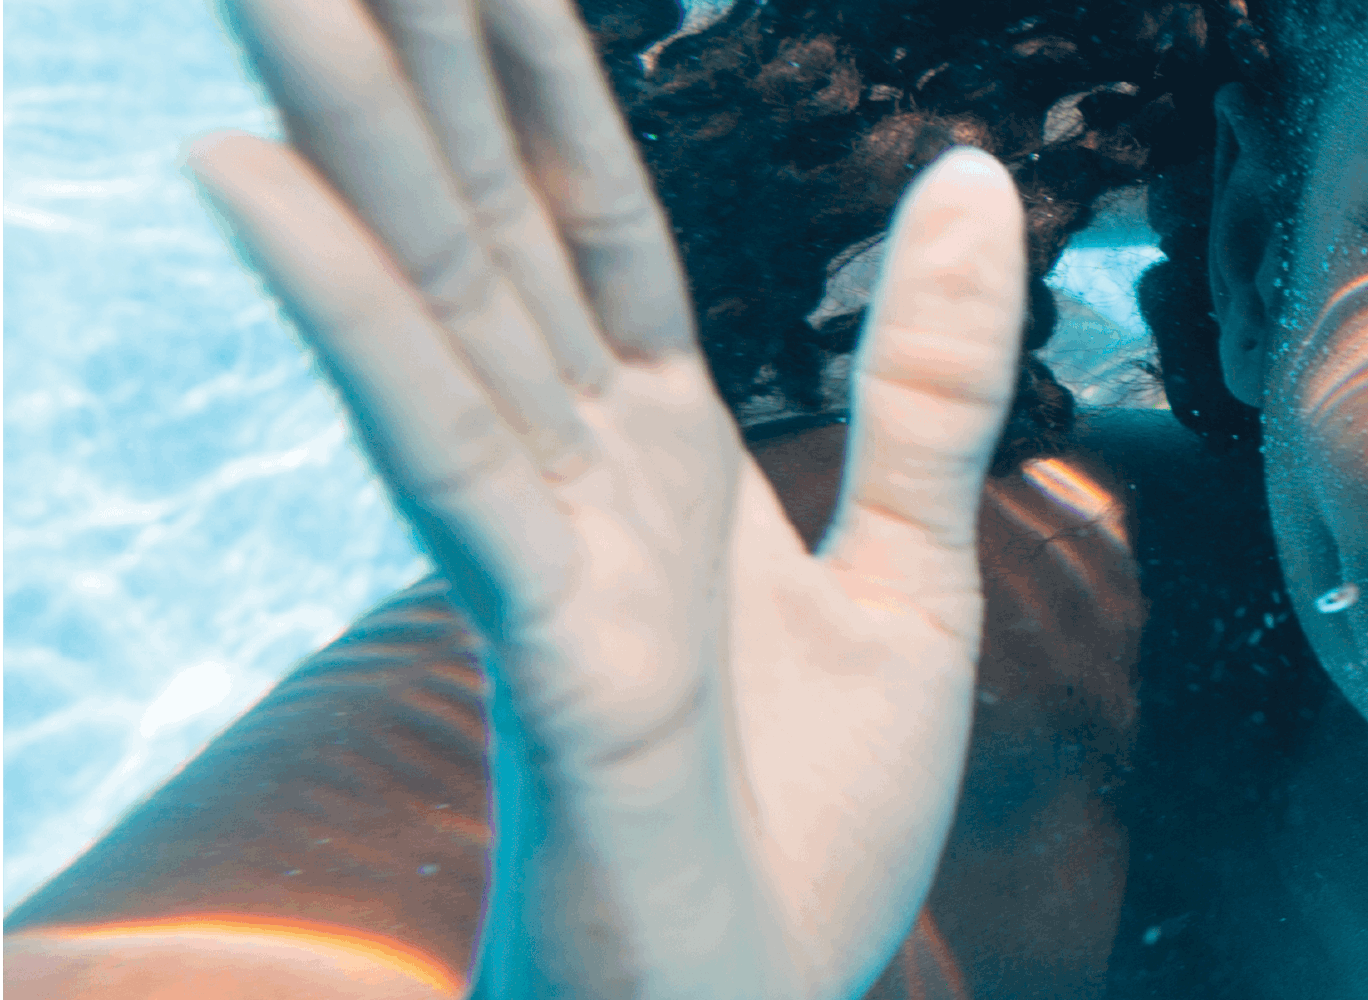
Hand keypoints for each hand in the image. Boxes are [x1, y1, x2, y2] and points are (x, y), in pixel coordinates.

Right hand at [186, 0, 1029, 992]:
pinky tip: (255, 185)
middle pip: (487, 217)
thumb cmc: (804, 823)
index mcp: (662, 448)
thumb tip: (968, 174)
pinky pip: (433, 443)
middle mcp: (575, 469)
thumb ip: (930, 380)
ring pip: (438, 292)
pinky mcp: (537, 628)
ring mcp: (538, 539)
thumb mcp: (915, 569)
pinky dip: (351, 310)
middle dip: (421, 59)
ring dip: (353, 130)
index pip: (596, 215)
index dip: (542, 72)